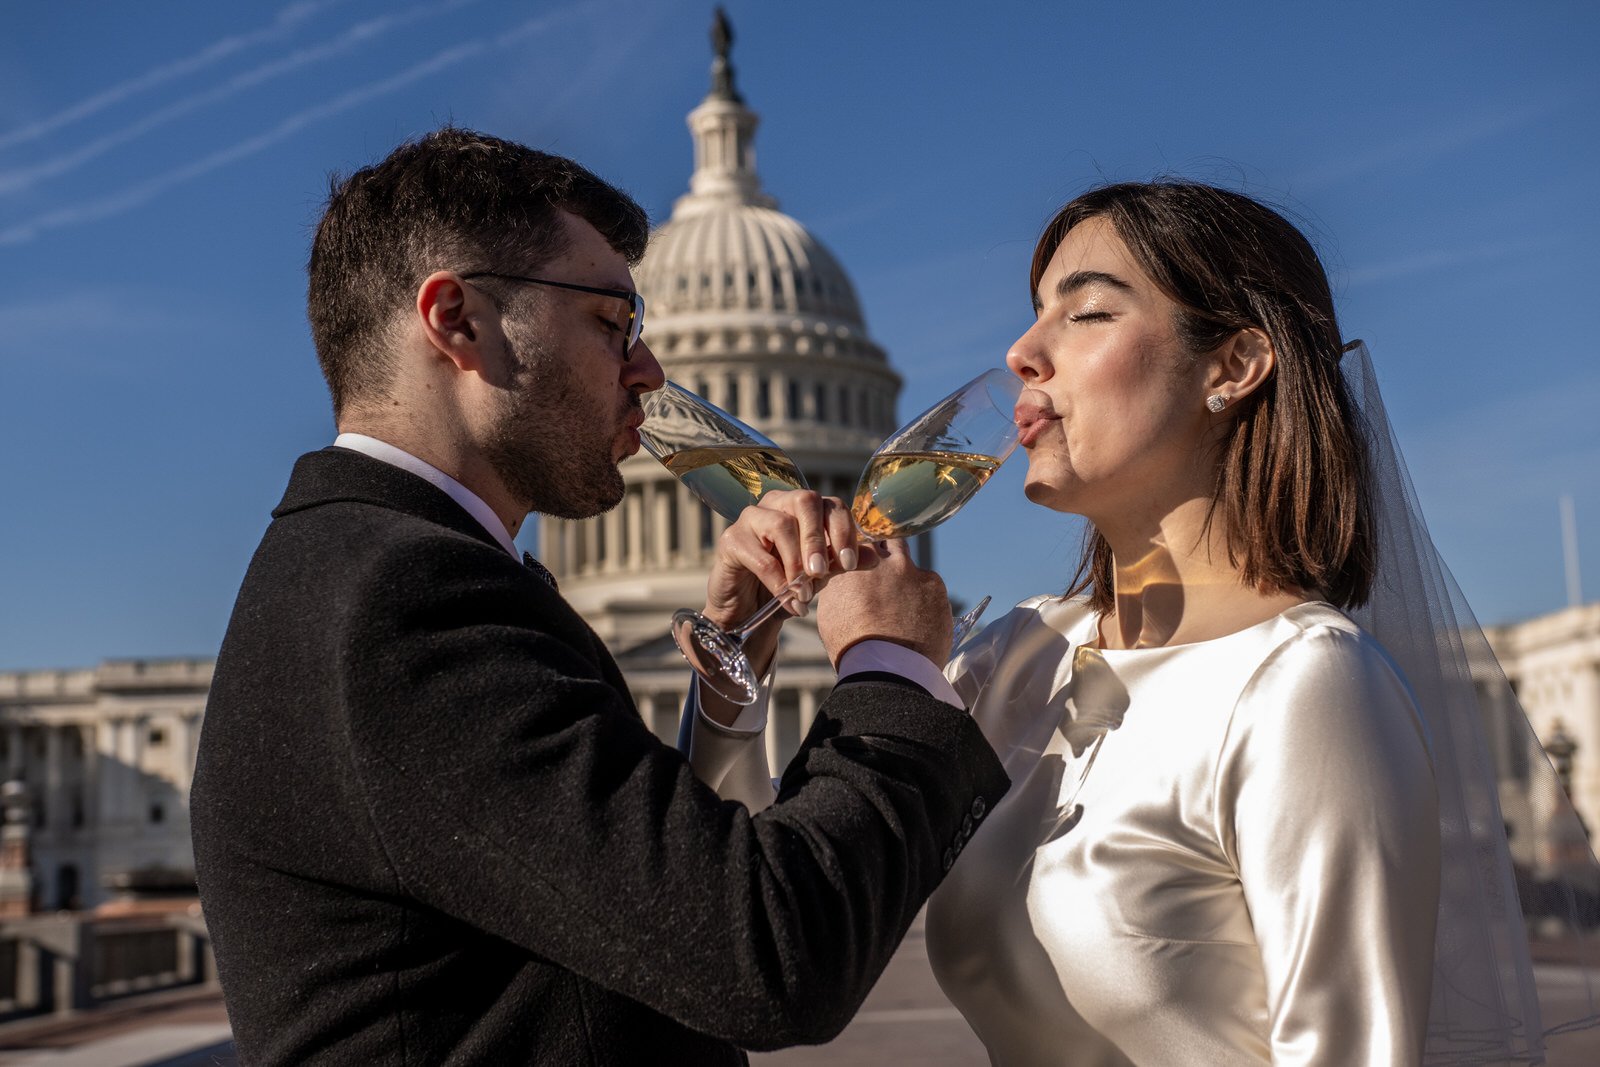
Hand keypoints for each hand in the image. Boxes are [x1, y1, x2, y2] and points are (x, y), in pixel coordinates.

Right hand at [702, 489, 872, 667]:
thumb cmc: (787, 582)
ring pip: (780, 525)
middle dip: (818, 539)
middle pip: (805, 501)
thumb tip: (877, 555)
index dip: (843, 532)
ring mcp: (750, 518)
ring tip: (803, 593)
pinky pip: (758, 554)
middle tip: (822, 572)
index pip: (831, 505)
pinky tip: (787, 600)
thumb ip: (843, 561)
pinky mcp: (730, 540)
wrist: (750, 609)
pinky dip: (777, 580)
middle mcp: (776, 503)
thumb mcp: (821, 573)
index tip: (849, 564)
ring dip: (796, 563)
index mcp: (803, 507)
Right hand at [816, 540, 952, 667]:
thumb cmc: (853, 647)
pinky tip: (921, 619)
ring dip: (908, 577)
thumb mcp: (831, 612)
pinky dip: (926, 598)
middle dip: (888, 553)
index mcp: (851, 564)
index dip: (864, 553)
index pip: (859, 544)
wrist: (887, 668)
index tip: (866, 565)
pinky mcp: (934, 585)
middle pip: (888, 541)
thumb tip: (849, 584)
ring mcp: (910, 569)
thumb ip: (842, 588)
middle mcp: (880, 559)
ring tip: (905, 605)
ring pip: (910, 563)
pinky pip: (931, 586)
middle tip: (888, 575)